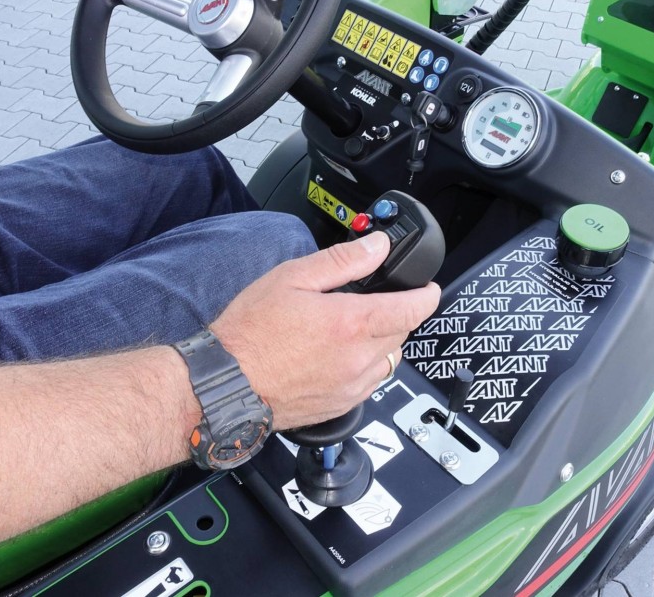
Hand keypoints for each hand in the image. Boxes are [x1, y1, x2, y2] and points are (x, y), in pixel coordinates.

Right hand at [210, 232, 439, 429]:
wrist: (224, 384)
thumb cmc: (250, 332)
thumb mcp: (293, 279)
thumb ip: (342, 262)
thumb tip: (377, 247)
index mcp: (351, 324)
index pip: (412, 310)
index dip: (426, 296)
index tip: (428, 289)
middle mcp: (358, 359)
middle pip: (401, 335)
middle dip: (397, 316)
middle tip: (375, 303)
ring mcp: (351, 387)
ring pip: (388, 362)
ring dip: (382, 343)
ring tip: (354, 331)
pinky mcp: (340, 406)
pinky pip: (370, 384)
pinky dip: (366, 368)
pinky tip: (340, 356)